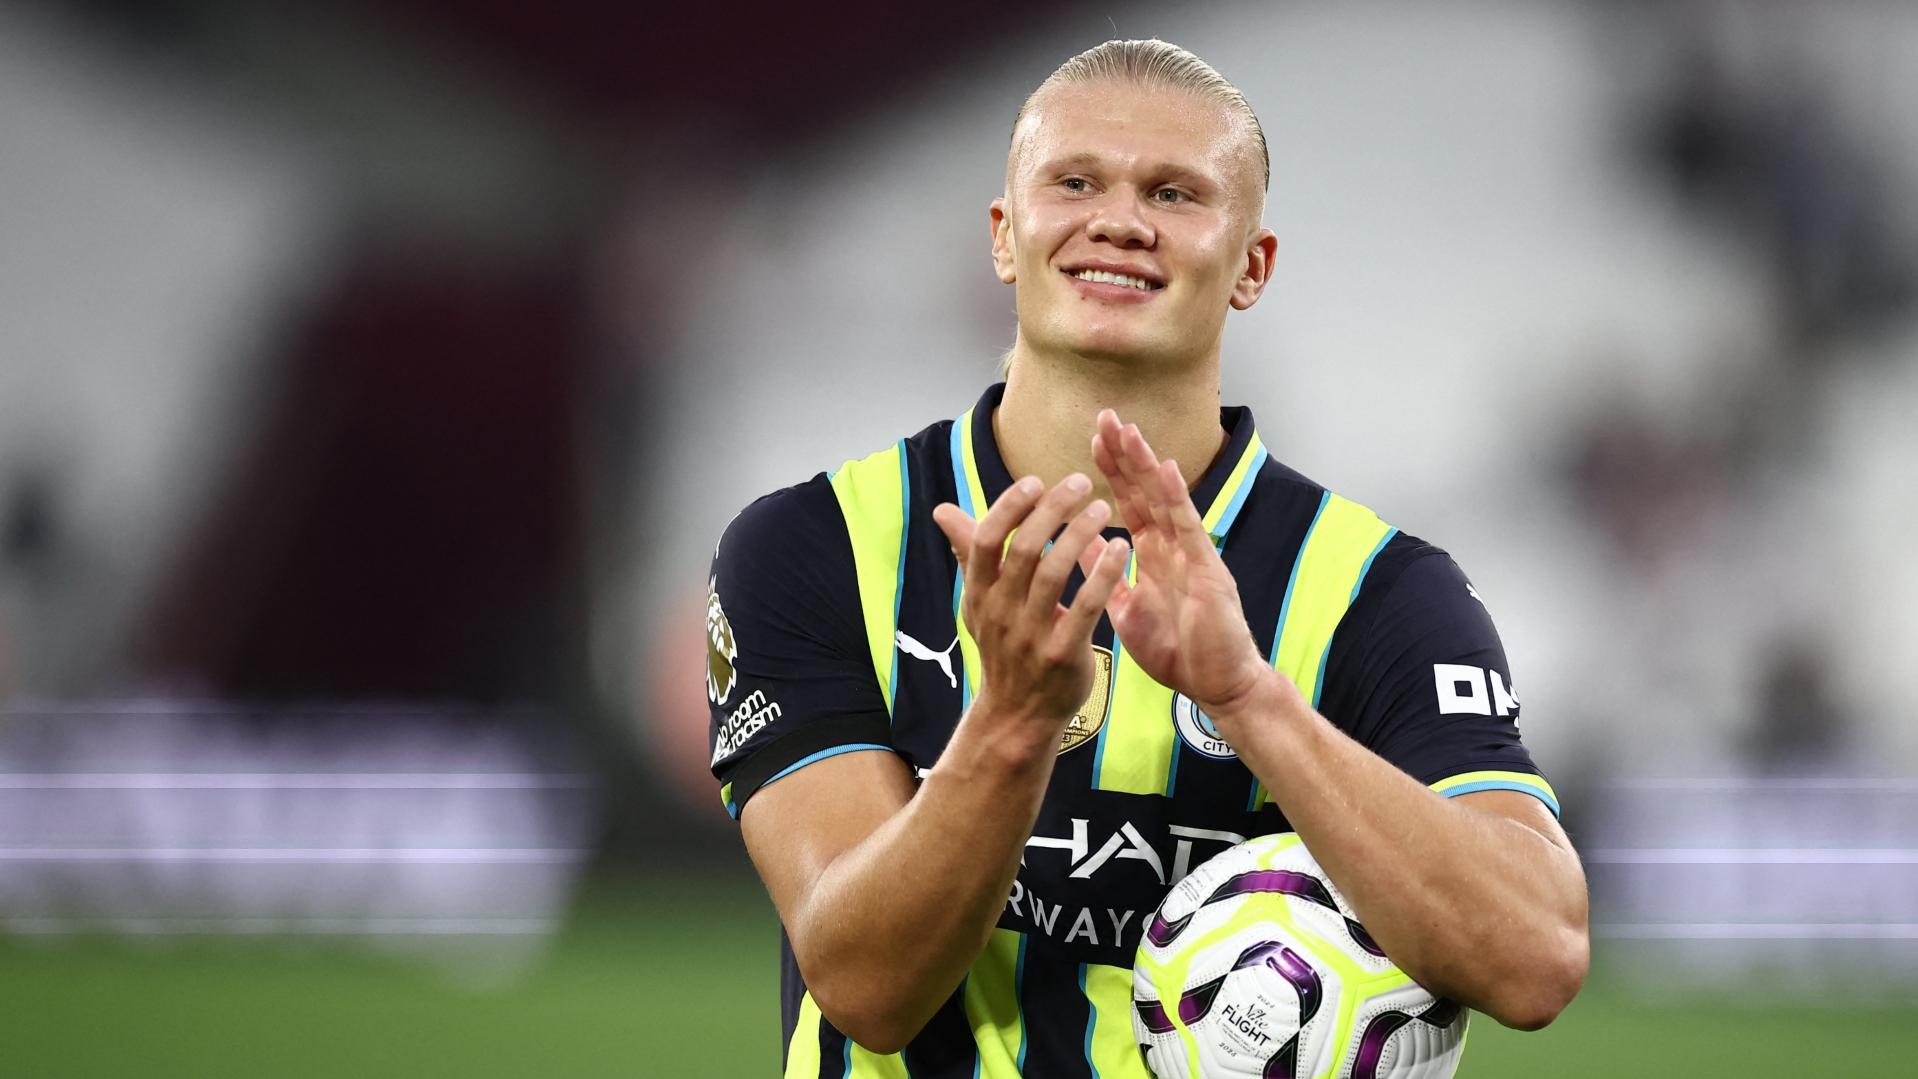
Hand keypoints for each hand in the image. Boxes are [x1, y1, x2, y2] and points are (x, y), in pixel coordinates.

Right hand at [932, 473, 1130, 730]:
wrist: (1018, 715)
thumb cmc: (1004, 647)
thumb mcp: (980, 602)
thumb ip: (969, 553)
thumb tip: (942, 511)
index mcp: (979, 594)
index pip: (985, 540)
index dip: (1009, 506)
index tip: (1036, 481)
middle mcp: (1000, 612)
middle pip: (1022, 549)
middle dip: (1052, 509)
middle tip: (1081, 482)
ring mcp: (1030, 635)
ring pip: (1054, 572)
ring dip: (1079, 533)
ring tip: (1102, 508)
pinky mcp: (1063, 653)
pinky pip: (1086, 606)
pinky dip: (1103, 574)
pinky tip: (1120, 548)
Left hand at [1085, 411, 1269, 714]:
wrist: (1216, 686)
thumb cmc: (1178, 652)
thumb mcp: (1128, 613)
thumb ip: (1110, 581)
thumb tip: (1086, 553)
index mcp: (1154, 556)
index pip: (1130, 503)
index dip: (1112, 472)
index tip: (1092, 440)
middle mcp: (1174, 547)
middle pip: (1146, 491)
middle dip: (1126, 454)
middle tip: (1105, 415)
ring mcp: (1193, 554)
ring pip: (1166, 500)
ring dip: (1146, 464)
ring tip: (1128, 430)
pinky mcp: (1208, 571)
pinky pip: (1189, 529)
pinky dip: (1176, 498)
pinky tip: (1164, 469)